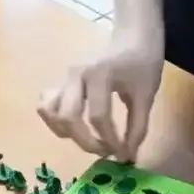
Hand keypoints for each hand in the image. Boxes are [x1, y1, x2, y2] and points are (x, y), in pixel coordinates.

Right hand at [38, 30, 163, 160]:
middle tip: (106, 150)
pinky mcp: (63, 82)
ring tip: (88, 139)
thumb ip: (137, 128)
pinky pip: (48, 104)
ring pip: (49, 110)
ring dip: (66, 132)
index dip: (111, 142)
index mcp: (98, 76)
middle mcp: (76, 76)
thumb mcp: (145, 97)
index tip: (124, 155)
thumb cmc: (142, 64)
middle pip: (68, 116)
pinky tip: (75, 128)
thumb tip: (127, 156)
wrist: (133, 37)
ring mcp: (66, 78)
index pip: (98, 117)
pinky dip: (55, 120)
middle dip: (85, 142)